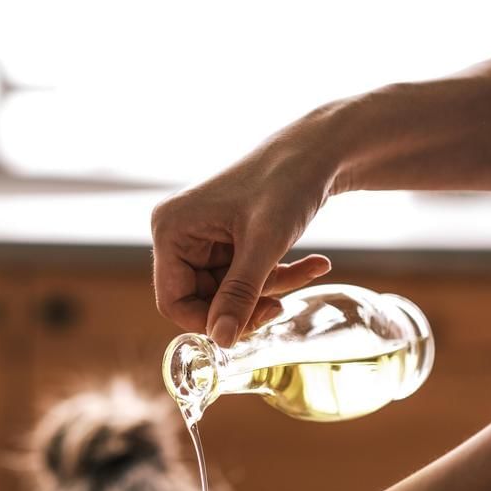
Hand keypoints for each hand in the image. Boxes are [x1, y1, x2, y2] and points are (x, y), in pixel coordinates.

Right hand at [151, 113, 338, 345]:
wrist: (319, 148)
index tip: (246, 326)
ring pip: (228, 291)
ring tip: (311, 269)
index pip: (173, 301)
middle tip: (280, 305)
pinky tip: (314, 264)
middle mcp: (179, 234)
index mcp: (171, 230)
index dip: (208, 321)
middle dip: (245, 304)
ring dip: (269, 289)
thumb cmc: (287, 182)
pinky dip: (276, 275)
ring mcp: (202, 237)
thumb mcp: (264, 245)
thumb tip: (222, 341)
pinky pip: (243, 276)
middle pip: (201, 299)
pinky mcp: (225, 239)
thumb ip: (239, 295)